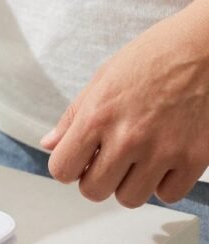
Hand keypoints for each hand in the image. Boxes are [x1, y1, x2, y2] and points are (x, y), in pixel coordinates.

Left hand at [42, 12, 208, 206]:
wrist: (207, 45)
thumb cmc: (155, 56)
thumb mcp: (103, 79)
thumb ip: (73, 117)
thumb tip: (50, 144)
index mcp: (98, 117)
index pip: (62, 170)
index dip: (68, 167)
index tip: (79, 160)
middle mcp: (128, 138)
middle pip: (94, 191)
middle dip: (96, 179)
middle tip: (108, 161)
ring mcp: (163, 151)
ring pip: (130, 198)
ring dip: (129, 184)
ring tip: (137, 160)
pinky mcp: (195, 158)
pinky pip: (168, 195)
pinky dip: (163, 184)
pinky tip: (163, 162)